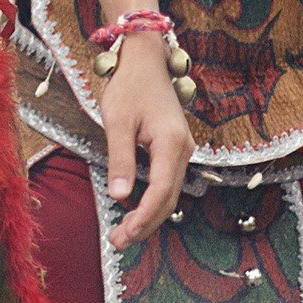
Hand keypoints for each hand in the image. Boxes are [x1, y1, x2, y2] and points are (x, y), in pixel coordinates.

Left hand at [98, 40, 192, 250]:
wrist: (145, 60)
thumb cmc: (129, 86)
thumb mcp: (117, 122)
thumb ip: (120, 159)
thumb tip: (121, 197)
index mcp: (172, 144)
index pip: (162, 191)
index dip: (144, 217)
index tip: (125, 234)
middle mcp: (184, 150)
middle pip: (169, 198)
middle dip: (146, 223)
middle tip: (120, 242)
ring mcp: (182, 149)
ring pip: (170, 192)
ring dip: (150, 214)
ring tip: (125, 234)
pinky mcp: (175, 148)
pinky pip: (167, 181)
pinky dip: (153, 199)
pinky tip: (136, 210)